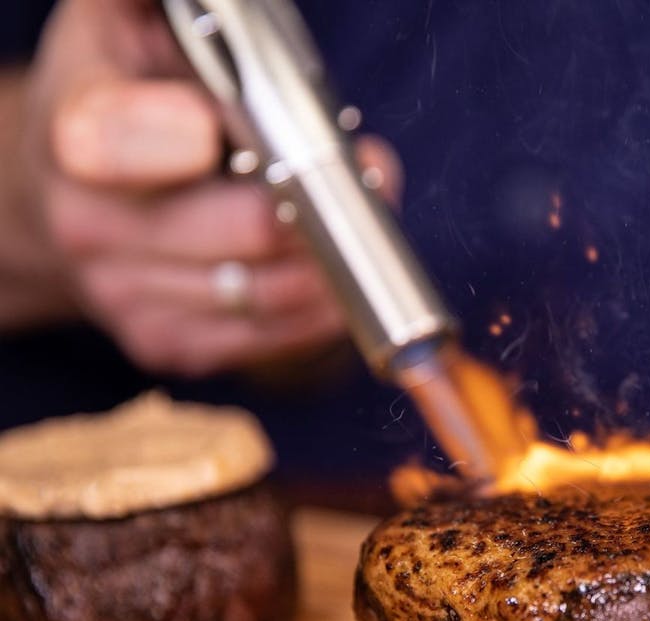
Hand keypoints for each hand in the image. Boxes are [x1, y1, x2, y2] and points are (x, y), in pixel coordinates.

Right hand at [20, 0, 400, 376]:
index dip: (176, 138)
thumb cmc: (121, 97)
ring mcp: (128, 295)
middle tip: (366, 172)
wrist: (69, 195)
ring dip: (337, 257)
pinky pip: (272, 337)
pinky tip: (334, 267)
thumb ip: (172, 5)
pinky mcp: (169, 344)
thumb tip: (225, 1)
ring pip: (269, 291)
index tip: (228, 128)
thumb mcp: (124, 28)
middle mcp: (91, 224)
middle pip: (239, 230)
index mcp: (78, 131)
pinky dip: (321, 305)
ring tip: (365, 214)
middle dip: (319, 200)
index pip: (109, 141)